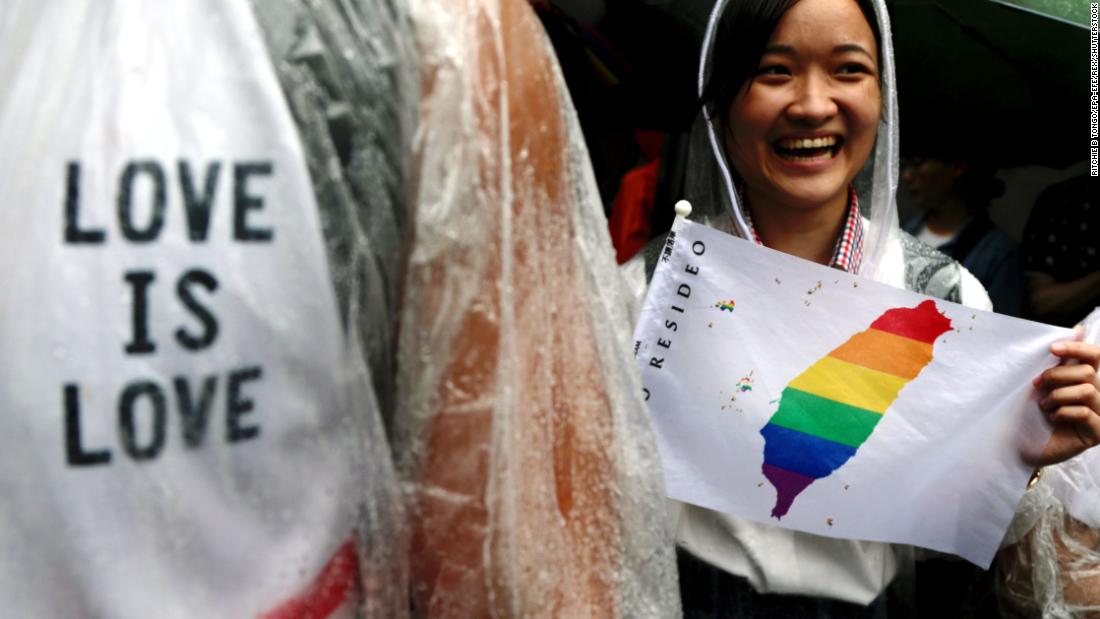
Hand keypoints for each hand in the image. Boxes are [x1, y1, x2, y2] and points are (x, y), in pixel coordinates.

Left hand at [1033, 334, 1099, 465]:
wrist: (1025, 446)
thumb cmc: (1035, 412)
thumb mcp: (1047, 385)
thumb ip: (1060, 362)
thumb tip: (1078, 329)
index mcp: (1088, 380)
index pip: (1095, 356)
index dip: (1077, 348)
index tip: (1052, 349)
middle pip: (1088, 372)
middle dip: (1057, 376)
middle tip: (1037, 385)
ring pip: (1086, 390)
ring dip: (1058, 396)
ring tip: (1045, 406)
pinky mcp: (1099, 433)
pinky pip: (1085, 413)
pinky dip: (1063, 413)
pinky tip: (1052, 419)